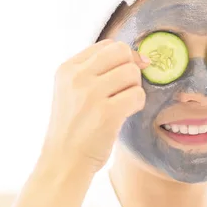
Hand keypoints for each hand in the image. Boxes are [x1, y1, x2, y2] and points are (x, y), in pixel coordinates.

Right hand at [42, 39, 150, 173]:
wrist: (64, 162)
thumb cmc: (74, 127)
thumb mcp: (73, 91)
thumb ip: (98, 71)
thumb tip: (143, 58)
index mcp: (67, 68)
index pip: (107, 44)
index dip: (122, 57)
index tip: (121, 75)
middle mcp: (77, 77)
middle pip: (122, 52)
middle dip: (131, 68)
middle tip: (125, 88)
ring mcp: (91, 95)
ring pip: (132, 73)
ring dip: (134, 88)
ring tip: (122, 103)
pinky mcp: (107, 113)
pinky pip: (138, 95)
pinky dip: (137, 104)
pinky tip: (125, 114)